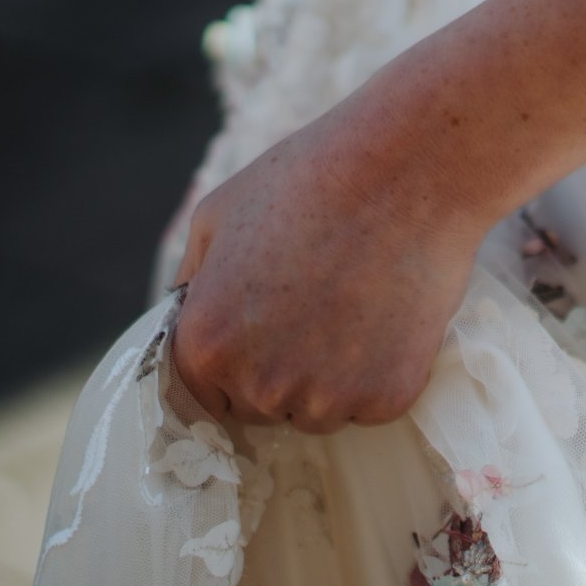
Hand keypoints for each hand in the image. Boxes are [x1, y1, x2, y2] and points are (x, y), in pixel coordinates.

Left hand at [169, 91, 490, 434]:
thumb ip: (189, 283)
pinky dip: (376, 373)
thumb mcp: (216, 218)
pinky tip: (383, 317)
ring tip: (350, 306)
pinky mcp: (385, 399)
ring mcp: (326, 398)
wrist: (406, 173)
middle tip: (312, 304)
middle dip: (277, 371)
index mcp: (207, 345)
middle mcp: (261, 385)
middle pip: (261, 408)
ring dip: (328, 377)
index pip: (205, 392)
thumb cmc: (306, 183)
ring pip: (317, 412)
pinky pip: (369, 405)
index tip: (259, 328)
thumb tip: (179, 321)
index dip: (231, 361)